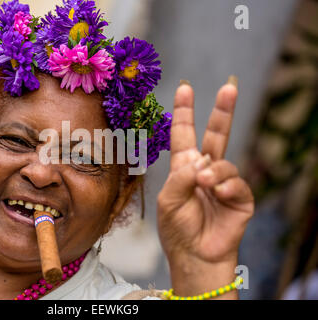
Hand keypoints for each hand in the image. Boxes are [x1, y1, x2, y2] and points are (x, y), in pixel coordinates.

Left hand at [157, 77, 253, 296]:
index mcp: (184, 167)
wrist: (194, 256)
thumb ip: (181, 176)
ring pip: (224, 163)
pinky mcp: (240, 198)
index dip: (184, 112)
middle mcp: (205, 170)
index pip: (184, 134)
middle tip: (229, 86)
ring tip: (204, 184)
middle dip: (222, 111)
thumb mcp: (169, 199)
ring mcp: (224, 183)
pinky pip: (237, 184)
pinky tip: (218, 194)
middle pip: (216, 134)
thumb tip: (202, 160)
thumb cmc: (176, 228)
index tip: (185, 88)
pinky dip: (226, 187)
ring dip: (214, 172)